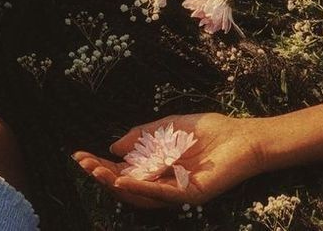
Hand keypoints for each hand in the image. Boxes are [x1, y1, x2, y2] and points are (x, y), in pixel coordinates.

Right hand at [73, 113, 266, 208]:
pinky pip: (162, 194)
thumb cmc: (208, 131)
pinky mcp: (190, 194)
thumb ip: (142, 136)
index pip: (124, 171)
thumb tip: (113, 147)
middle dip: (103, 176)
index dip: (102, 165)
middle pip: (127, 186)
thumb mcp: (168, 127)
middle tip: (83, 164)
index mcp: (158, 168)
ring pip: (140, 195)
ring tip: (97, 172)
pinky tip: (124, 180)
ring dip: (116, 185)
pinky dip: (141, 188)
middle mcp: (164, 183)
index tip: (80, 155)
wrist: (242, 138)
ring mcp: (176, 191)